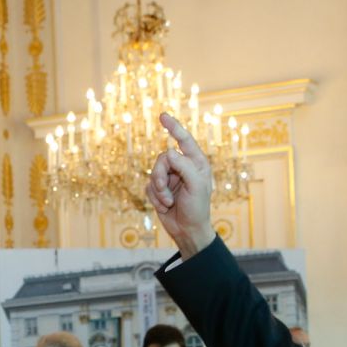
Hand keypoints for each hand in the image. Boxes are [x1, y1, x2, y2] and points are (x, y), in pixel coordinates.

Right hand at [146, 113, 217, 257]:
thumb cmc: (198, 208)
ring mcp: (170, 178)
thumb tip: (169, 151)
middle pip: (162, 159)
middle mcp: (182, 167)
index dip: (173, 127)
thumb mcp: (196, 185)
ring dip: (159, 190)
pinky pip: (149, 187)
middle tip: (165, 191)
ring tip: (168, 202)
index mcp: (196, 163)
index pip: (184, 140)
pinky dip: (155, 198)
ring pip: (154, 173)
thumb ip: (184, 166)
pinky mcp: (159, 190)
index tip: (163, 116)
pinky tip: (165, 206)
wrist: (187, 230)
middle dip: (160, 175)